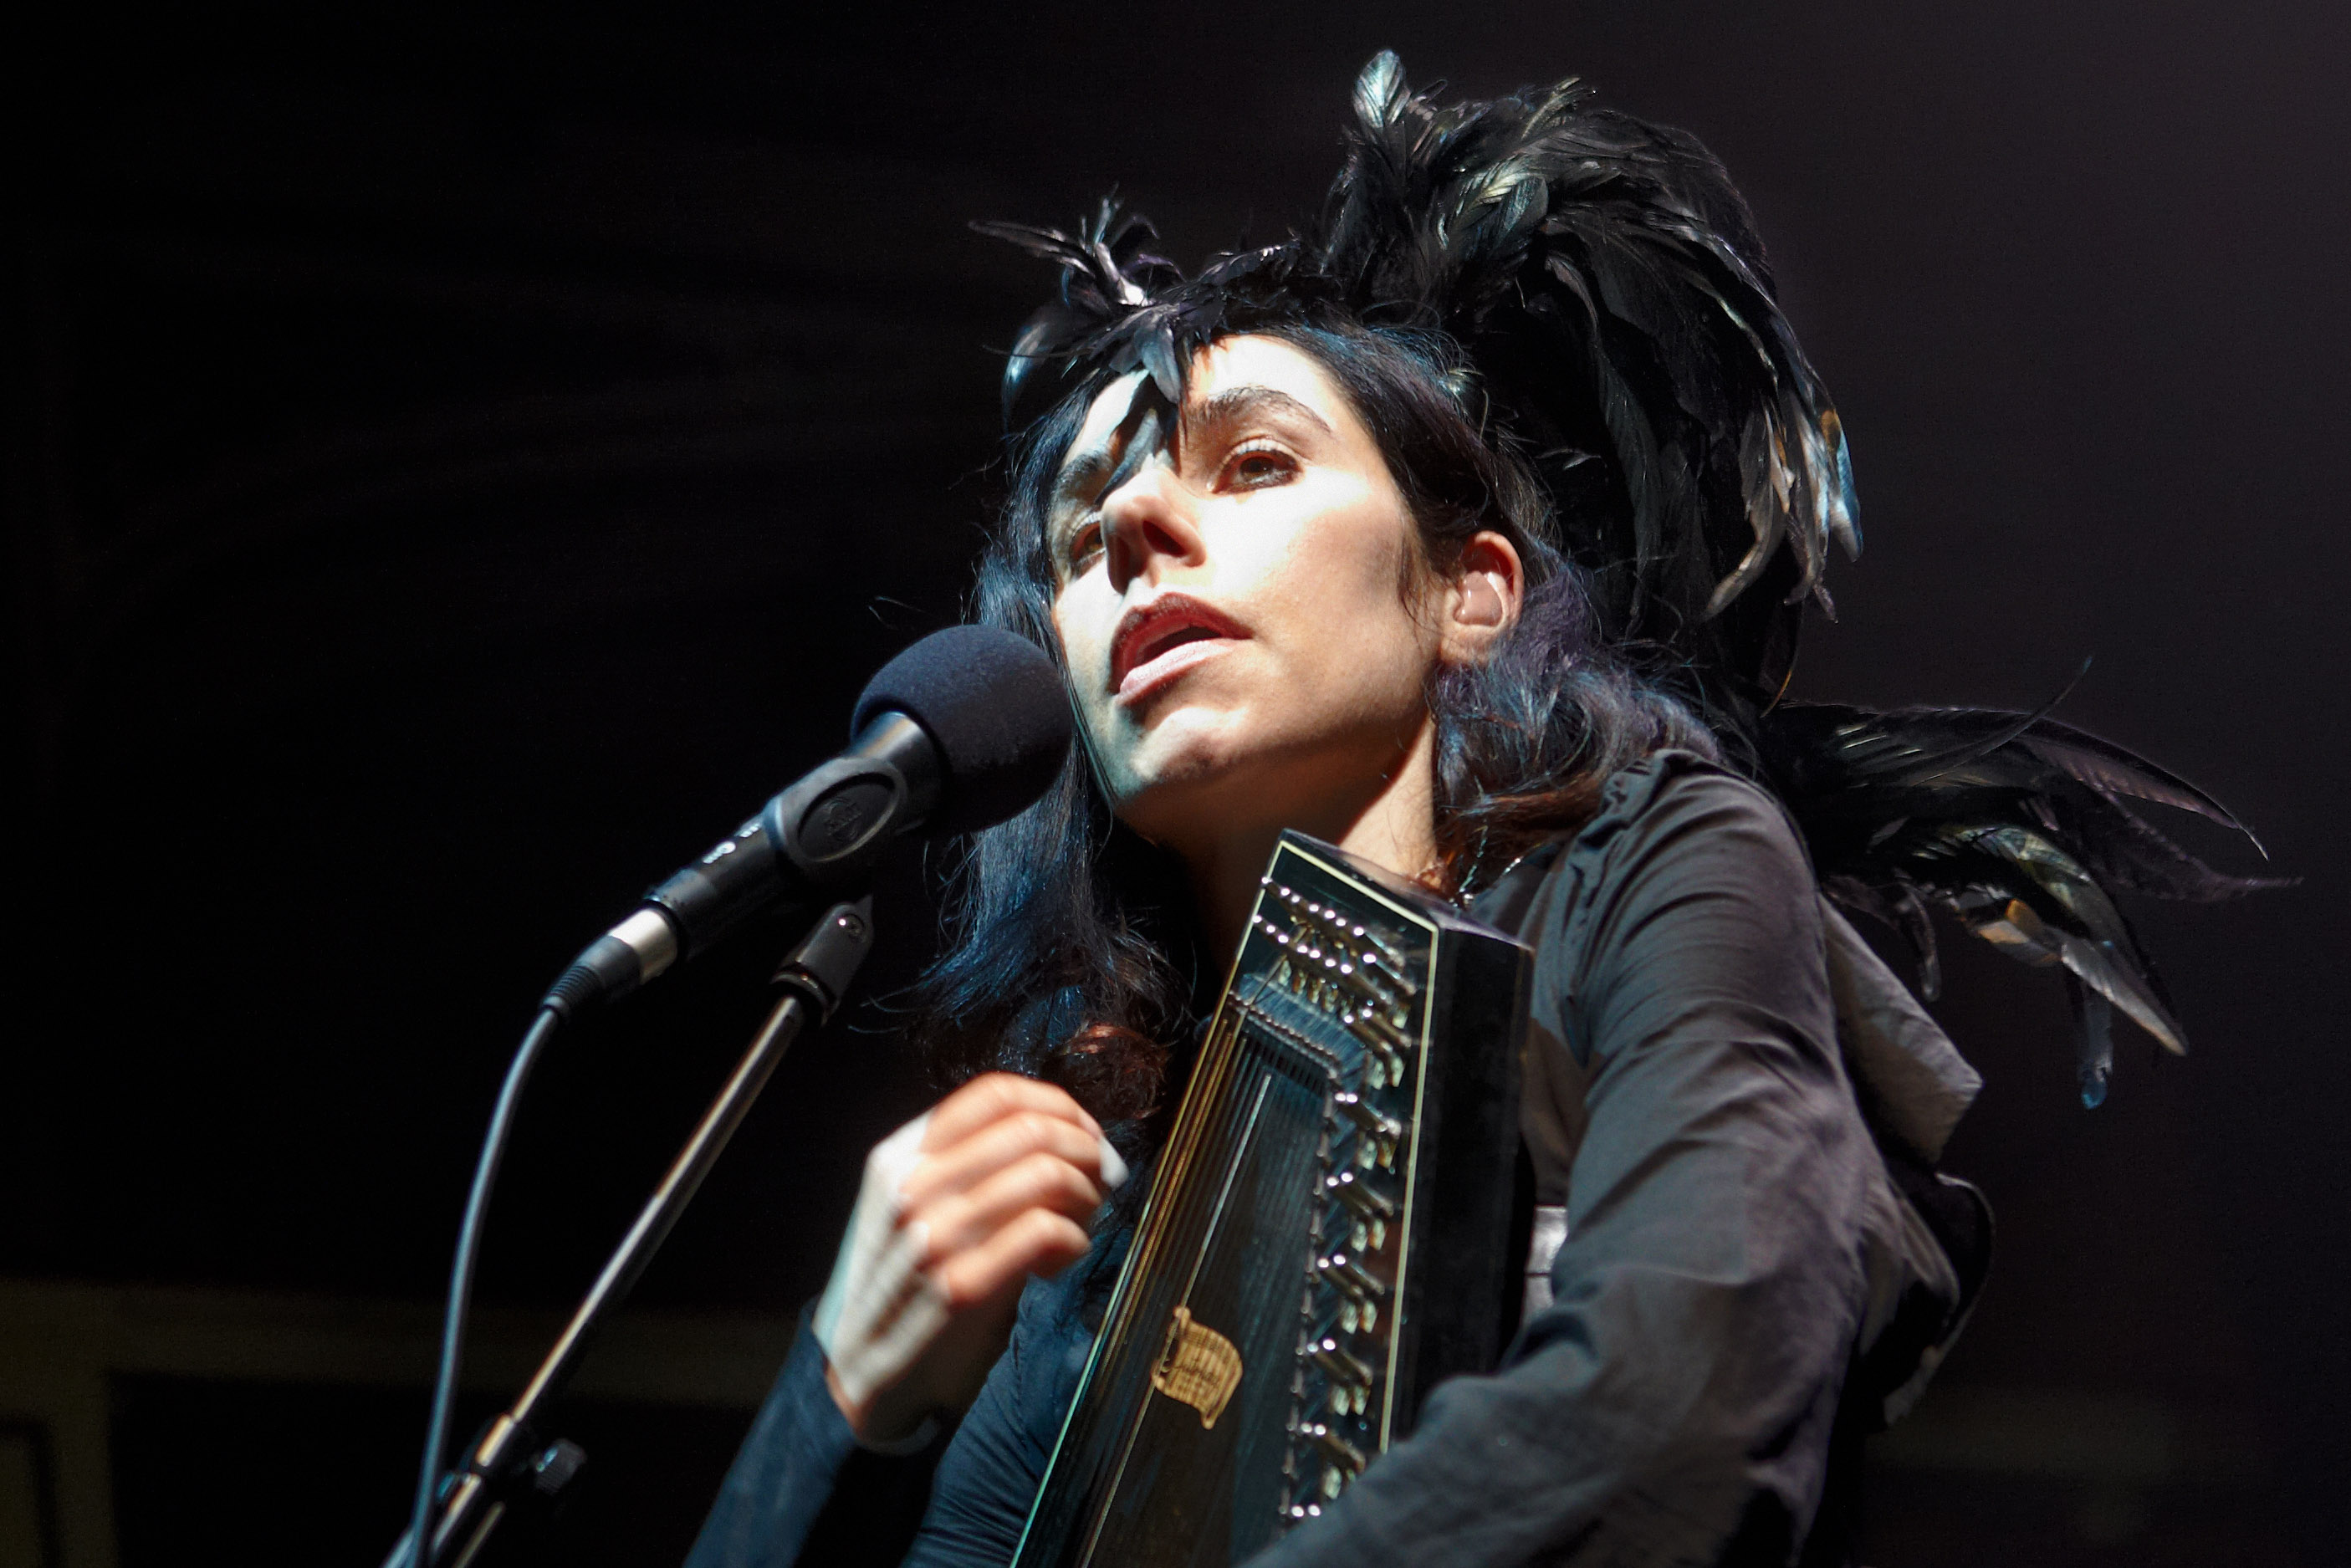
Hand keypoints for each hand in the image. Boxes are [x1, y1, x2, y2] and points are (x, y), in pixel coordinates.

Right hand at [815, 1073, 1127, 1446]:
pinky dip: (1074, 1239)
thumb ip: (967, 1167)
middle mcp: (911, 1187)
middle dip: (1085, 1150)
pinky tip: (1062, 1260)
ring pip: (1045, 1172)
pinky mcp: (960, 1286)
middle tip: (1101, 1181)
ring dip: (1085, 1195)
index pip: (994, 1093)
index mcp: (899, 1156)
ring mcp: (932, 1236)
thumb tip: (1068, 1136)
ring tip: (1082, 1223)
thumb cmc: (905, 1286)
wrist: (862, 1374)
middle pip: (1030, 1128)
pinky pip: (1046, 1230)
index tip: (1086, 1135)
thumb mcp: (914, 1208)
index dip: (1058, 1106)